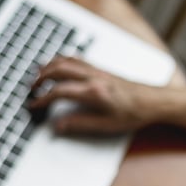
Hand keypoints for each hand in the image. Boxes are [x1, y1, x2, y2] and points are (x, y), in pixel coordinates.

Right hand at [30, 56, 160, 134]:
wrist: (154, 101)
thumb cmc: (133, 114)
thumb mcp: (106, 126)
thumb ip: (80, 125)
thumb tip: (57, 126)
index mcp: (94, 92)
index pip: (60, 92)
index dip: (43, 99)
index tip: (34, 106)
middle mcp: (94, 77)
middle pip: (59, 69)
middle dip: (41, 78)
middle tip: (31, 89)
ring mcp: (98, 70)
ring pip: (67, 60)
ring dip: (49, 66)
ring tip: (38, 75)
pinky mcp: (101, 69)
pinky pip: (77, 59)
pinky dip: (62, 61)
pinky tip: (58, 66)